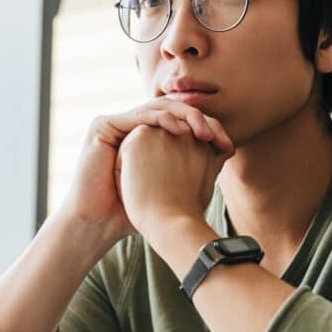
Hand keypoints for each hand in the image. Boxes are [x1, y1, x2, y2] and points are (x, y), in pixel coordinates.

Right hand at [57, 98, 232, 246]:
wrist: (103, 222)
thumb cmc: (135, 210)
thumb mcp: (171, 183)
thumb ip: (192, 164)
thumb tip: (226, 152)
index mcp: (145, 136)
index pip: (180, 121)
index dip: (205, 128)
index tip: (227, 147)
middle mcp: (131, 126)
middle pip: (172, 110)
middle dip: (199, 120)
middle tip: (218, 137)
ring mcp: (116, 124)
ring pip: (158, 108)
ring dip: (185, 116)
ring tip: (204, 132)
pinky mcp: (103, 125)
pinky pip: (139, 115)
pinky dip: (163, 120)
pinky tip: (181, 131)